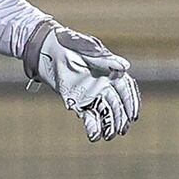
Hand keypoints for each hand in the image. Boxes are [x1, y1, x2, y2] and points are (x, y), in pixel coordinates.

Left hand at [24, 21, 141, 141]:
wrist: (45, 48)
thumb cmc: (69, 43)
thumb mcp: (87, 49)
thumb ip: (105, 60)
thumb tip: (125, 67)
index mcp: (110, 72)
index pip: (126, 89)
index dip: (131, 103)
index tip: (133, 116)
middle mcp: (102, 85)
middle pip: (116, 104)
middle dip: (120, 118)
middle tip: (121, 130)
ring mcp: (90, 94)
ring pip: (104, 112)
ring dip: (108, 125)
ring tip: (109, 136)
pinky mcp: (76, 101)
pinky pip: (87, 116)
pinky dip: (92, 126)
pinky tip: (94, 135)